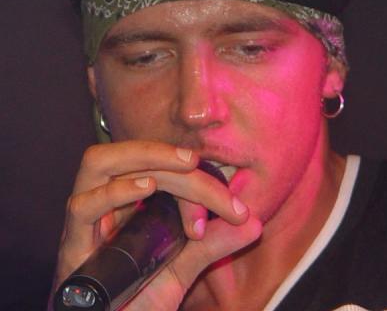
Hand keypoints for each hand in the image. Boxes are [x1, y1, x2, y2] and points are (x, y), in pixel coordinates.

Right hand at [50, 140, 260, 309]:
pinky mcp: (72, 248)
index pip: (152, 169)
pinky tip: (147, 189)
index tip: (228, 202)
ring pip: (98, 164)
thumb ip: (213, 245)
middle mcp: (103, 205)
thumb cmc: (139, 302)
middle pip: (124, 155)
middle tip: (199, 163)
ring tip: (184, 166)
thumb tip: (253, 223)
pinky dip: (115, 193)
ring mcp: (84, 223)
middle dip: (164, 152)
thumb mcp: (183, 268)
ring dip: (143, 157)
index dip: (190, 175)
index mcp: (125, 204)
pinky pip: (83, 207)